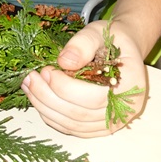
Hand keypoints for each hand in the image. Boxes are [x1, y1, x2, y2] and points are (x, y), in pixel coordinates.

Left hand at [21, 20, 147, 137]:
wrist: (124, 49)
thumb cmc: (113, 39)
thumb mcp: (99, 32)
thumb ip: (83, 44)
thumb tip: (63, 62)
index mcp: (131, 85)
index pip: (93, 97)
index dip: (65, 87)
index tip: (46, 70)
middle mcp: (125, 110)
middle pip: (80, 114)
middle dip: (48, 97)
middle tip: (30, 79)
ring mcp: (113, 122)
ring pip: (73, 125)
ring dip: (46, 108)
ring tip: (29, 87)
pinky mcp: (100, 128)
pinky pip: (73, 129)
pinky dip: (53, 117)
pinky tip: (39, 100)